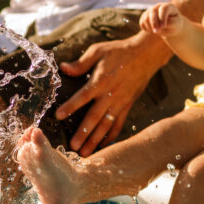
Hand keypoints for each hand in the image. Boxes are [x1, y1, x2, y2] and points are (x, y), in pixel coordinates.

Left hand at [56, 35, 168, 155]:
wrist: (146, 55)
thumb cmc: (119, 51)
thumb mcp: (98, 51)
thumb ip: (81, 63)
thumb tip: (64, 68)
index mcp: (101, 81)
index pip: (82, 97)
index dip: (70, 107)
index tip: (58, 116)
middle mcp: (110, 95)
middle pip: (94, 118)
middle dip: (83, 133)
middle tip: (73, 147)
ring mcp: (120, 103)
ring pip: (106, 125)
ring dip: (95, 140)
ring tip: (85, 153)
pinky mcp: (127, 106)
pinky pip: (119, 124)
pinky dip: (111, 137)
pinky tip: (103, 146)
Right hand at [139, 3, 184, 37]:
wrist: (170, 27)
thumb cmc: (175, 24)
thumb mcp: (176, 24)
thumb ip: (170, 23)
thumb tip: (160, 25)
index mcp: (168, 6)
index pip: (163, 8)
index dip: (162, 17)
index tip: (163, 26)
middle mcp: (158, 6)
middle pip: (152, 11)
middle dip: (154, 23)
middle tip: (156, 32)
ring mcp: (150, 10)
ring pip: (145, 18)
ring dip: (150, 27)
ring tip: (156, 32)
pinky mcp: (145, 16)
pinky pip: (142, 23)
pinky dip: (146, 29)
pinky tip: (152, 30)